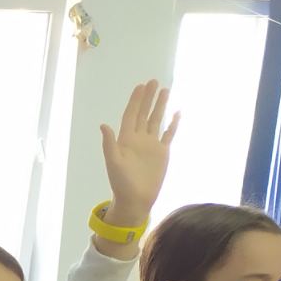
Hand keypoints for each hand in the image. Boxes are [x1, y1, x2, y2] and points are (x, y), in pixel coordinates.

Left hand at [99, 79, 177, 229]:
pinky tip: (177, 113)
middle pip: (144, 113)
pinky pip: (168, 134)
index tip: (140, 86)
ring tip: (165, 90)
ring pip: (156, 120)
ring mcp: (151, 145)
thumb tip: (103, 125)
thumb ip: (109, 144)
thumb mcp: (113, 162)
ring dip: (160, 106)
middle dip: (148, 98)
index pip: (131, 115)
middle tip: (154, 81)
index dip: (135, 101)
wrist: (136, 199)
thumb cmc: (121, 183)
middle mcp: (139, 139)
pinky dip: (173, 124)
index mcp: (126, 140)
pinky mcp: (162, 152)